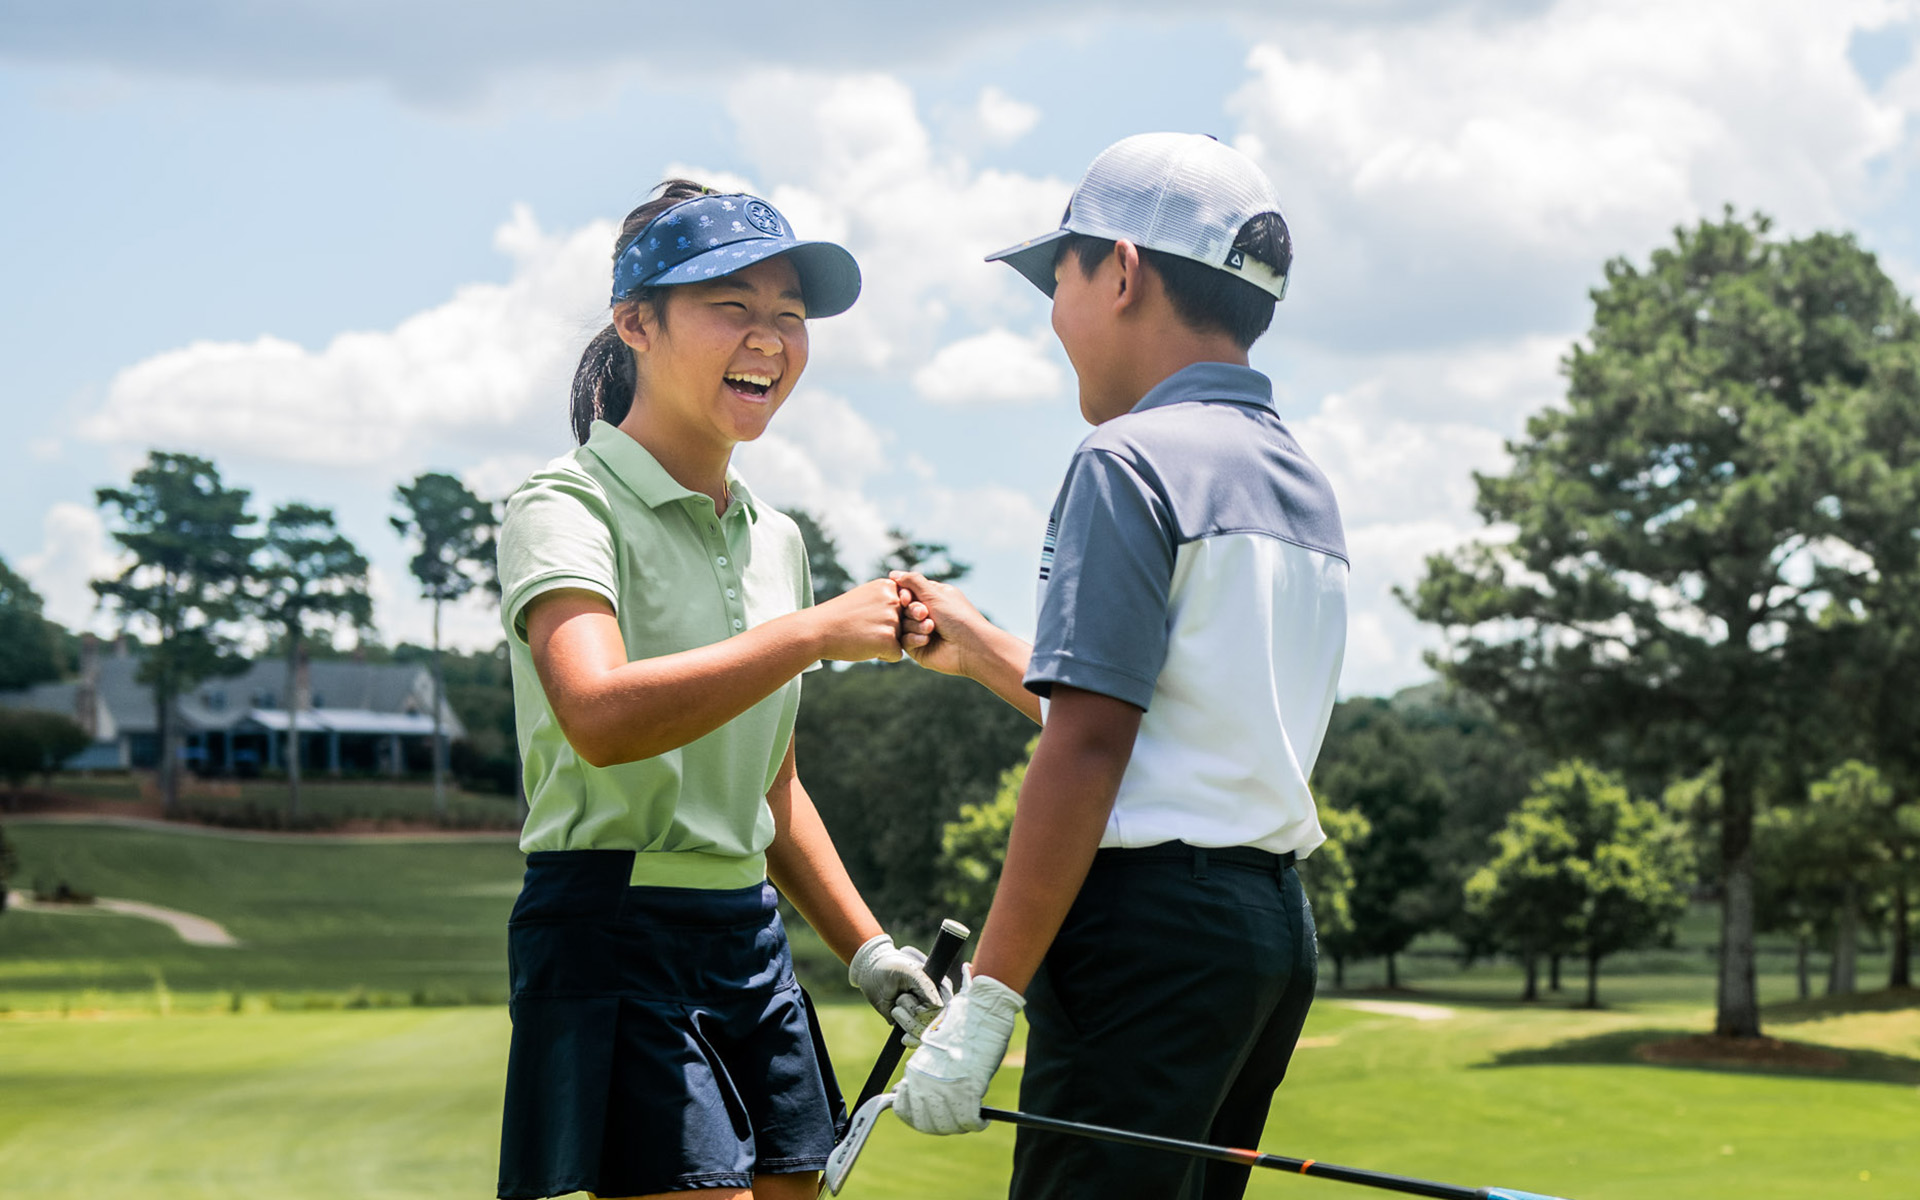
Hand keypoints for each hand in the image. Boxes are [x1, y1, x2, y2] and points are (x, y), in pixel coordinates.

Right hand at [809, 578, 926, 662]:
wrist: (816, 630)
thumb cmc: (840, 616)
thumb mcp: (866, 596)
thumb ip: (890, 600)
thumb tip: (921, 613)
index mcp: (889, 586)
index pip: (905, 607)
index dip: (886, 616)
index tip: (866, 615)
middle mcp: (894, 600)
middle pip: (906, 624)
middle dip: (888, 631)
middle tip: (862, 626)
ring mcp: (892, 620)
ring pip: (901, 640)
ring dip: (884, 643)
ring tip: (862, 635)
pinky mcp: (888, 640)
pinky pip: (896, 654)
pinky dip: (883, 655)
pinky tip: (864, 647)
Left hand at [848, 934, 949, 1041]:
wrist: (874, 975)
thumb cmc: (893, 969)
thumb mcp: (908, 971)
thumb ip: (925, 986)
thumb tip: (939, 1006)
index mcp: (941, 989)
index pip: (941, 1009)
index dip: (924, 1010)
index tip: (908, 998)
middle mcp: (938, 1005)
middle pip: (932, 1024)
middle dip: (910, 1013)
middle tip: (899, 998)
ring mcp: (927, 1018)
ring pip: (923, 1034)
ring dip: (905, 1022)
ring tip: (896, 1008)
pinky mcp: (916, 1027)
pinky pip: (919, 1042)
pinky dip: (910, 1040)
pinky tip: (903, 1036)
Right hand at [889, 571, 986, 677]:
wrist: (969, 647)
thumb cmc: (957, 617)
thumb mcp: (935, 593)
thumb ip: (913, 581)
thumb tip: (893, 574)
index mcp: (933, 597)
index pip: (908, 591)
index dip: (904, 594)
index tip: (907, 598)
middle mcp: (927, 613)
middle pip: (904, 608)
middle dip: (913, 610)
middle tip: (924, 614)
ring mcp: (922, 631)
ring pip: (902, 624)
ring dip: (916, 625)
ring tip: (931, 628)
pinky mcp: (918, 648)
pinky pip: (904, 640)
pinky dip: (914, 639)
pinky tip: (927, 640)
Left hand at [893, 967, 1024, 1134]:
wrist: (981, 1012)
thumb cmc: (961, 1028)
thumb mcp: (932, 1051)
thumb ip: (922, 1074)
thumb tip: (902, 1091)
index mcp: (915, 1072)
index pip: (904, 1112)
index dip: (916, 1120)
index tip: (928, 1119)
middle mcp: (926, 1083)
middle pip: (927, 1124)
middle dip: (940, 1126)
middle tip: (954, 1122)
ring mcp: (946, 1089)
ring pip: (948, 1126)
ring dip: (959, 1126)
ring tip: (969, 1119)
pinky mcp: (969, 1090)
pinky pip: (970, 1121)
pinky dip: (977, 1123)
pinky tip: (981, 1119)